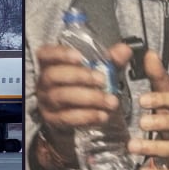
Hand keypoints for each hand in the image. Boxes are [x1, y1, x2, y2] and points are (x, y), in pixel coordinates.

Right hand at [34, 42, 132, 166]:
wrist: (72, 112)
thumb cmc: (83, 84)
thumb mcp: (97, 69)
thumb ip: (110, 59)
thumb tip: (124, 50)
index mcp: (50, 64)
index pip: (46, 54)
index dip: (60, 54)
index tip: (79, 56)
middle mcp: (44, 82)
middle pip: (53, 76)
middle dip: (79, 76)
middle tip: (102, 80)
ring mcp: (46, 101)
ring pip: (61, 97)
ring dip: (88, 98)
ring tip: (110, 101)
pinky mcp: (53, 119)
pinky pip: (67, 118)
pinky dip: (86, 116)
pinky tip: (102, 115)